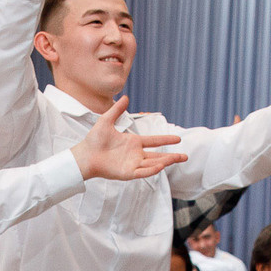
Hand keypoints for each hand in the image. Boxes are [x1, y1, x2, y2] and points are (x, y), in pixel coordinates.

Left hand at [71, 95, 185, 181]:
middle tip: (185, 156)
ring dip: (165, 162)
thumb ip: (117, 110)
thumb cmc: (93, 140)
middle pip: (158, 155)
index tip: (178, 139)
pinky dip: (152, 169)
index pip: (154, 141)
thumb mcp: (106, 120)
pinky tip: (161, 165)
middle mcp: (135, 154)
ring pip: (153, 164)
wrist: (84, 155)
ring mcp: (132, 164)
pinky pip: (143, 172)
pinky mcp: (127, 173)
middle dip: (172, 156)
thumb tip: (126, 97)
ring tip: (178, 159)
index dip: (166, 140)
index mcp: (133, 142)